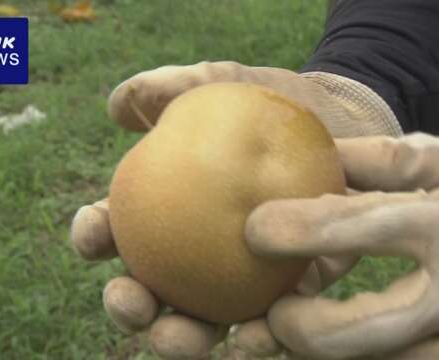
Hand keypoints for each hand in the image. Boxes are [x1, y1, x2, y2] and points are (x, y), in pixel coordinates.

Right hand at [70, 61, 401, 357]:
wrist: (345, 122)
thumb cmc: (275, 104)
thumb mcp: (227, 84)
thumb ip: (174, 88)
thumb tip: (117, 106)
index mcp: (168, 208)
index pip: (118, 226)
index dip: (93, 234)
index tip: (92, 234)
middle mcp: (198, 253)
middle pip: (152, 291)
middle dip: (130, 307)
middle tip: (130, 302)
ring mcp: (244, 279)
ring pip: (206, 321)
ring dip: (185, 339)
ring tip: (180, 337)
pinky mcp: (293, 294)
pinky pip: (275, 324)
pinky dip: (260, 336)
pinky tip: (255, 335)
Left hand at [244, 127, 438, 358]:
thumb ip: (392, 158)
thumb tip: (321, 152)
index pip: (366, 229)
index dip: (304, 230)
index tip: (254, 228)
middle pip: (362, 331)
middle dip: (300, 328)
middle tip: (271, 309)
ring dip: (321, 359)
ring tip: (286, 337)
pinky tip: (329, 353)